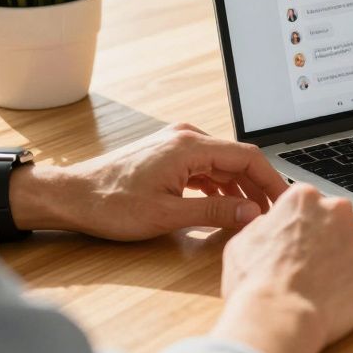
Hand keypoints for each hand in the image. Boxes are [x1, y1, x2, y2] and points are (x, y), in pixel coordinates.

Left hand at [12, 123, 287, 240]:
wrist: (69, 196)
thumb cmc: (110, 204)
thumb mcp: (168, 214)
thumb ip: (215, 211)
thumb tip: (252, 214)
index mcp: (190, 146)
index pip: (248, 157)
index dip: (271, 180)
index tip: (284, 201)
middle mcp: (186, 138)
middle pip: (238, 159)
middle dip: (258, 186)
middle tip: (272, 213)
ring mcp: (177, 144)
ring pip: (223, 164)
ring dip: (239, 188)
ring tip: (252, 214)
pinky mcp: (169, 155)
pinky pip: (206, 167)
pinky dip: (220, 185)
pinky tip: (225, 204)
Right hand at [214, 184, 352, 352]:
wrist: (279, 317)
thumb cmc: (255, 282)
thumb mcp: (244, 241)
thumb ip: (266, 225)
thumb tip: (273, 225)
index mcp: (304, 198)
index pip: (309, 204)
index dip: (301, 226)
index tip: (296, 243)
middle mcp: (338, 209)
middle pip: (337, 220)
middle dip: (328, 238)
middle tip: (311, 265)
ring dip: (346, 258)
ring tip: (324, 284)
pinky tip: (338, 297)